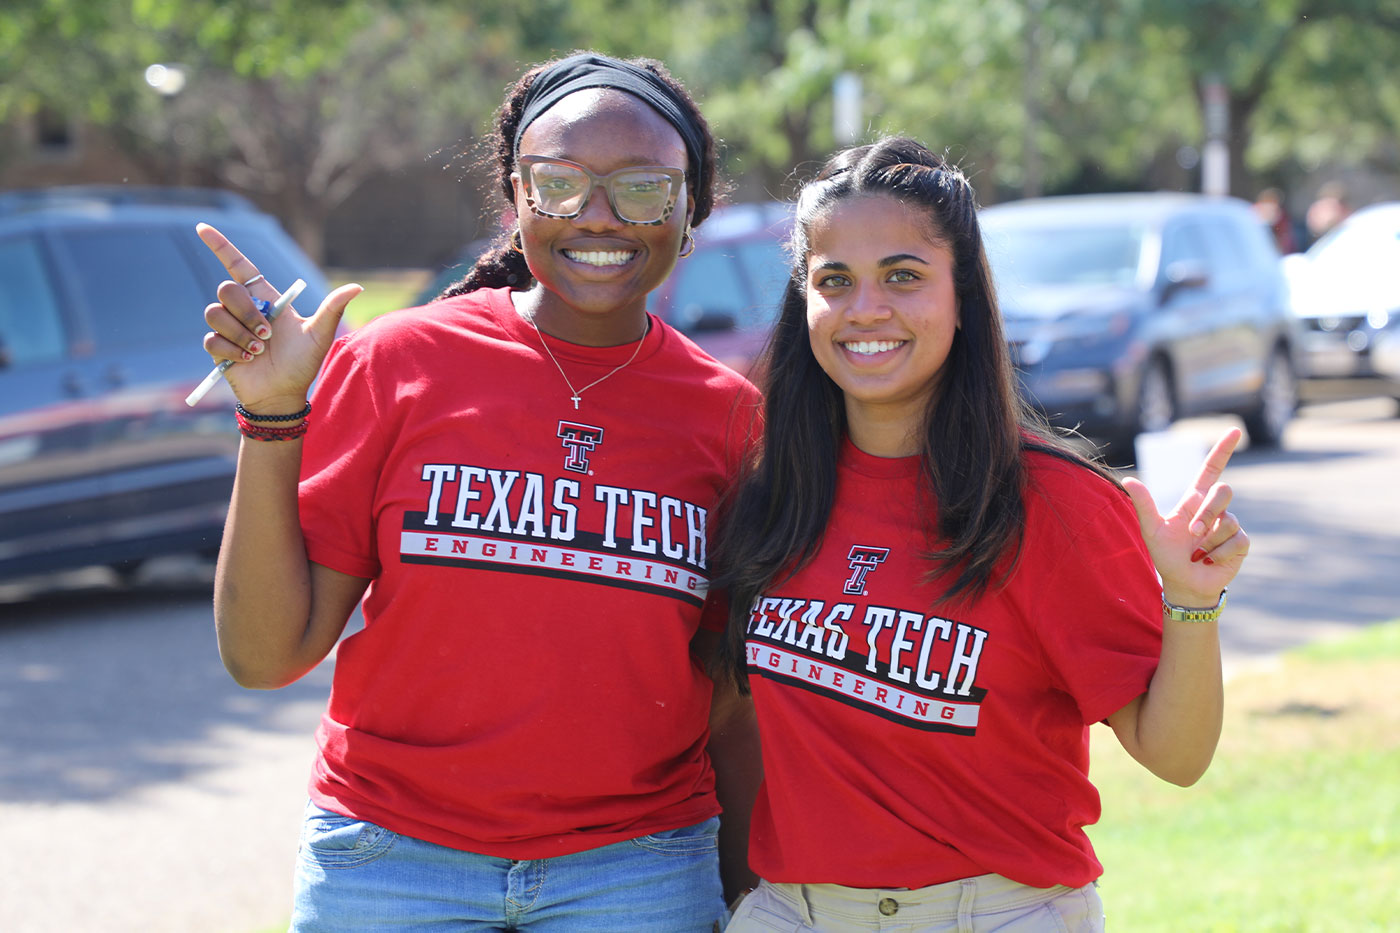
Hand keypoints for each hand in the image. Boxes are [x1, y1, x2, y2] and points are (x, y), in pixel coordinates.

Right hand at [197, 223, 360, 411]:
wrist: (283, 393)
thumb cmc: (302, 363)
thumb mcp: (319, 334)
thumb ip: (333, 308)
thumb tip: (357, 287)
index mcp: (264, 297)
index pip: (237, 264)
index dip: (219, 245)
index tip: (202, 227)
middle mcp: (243, 308)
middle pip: (226, 289)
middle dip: (247, 312)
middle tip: (267, 334)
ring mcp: (227, 326)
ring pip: (215, 312)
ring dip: (241, 334)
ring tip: (259, 351)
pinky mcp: (216, 346)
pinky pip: (212, 338)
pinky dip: (232, 351)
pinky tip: (247, 361)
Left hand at [1123, 428, 1249, 608]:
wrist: (1183, 583)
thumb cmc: (1166, 555)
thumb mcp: (1151, 530)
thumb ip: (1144, 505)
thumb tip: (1128, 480)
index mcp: (1194, 500)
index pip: (1211, 469)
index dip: (1223, 449)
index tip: (1235, 431)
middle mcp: (1214, 509)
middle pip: (1224, 491)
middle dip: (1208, 513)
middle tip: (1193, 534)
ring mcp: (1229, 525)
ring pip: (1229, 520)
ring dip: (1210, 540)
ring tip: (1198, 552)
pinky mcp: (1241, 543)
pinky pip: (1236, 540)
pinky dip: (1219, 554)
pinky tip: (1210, 561)